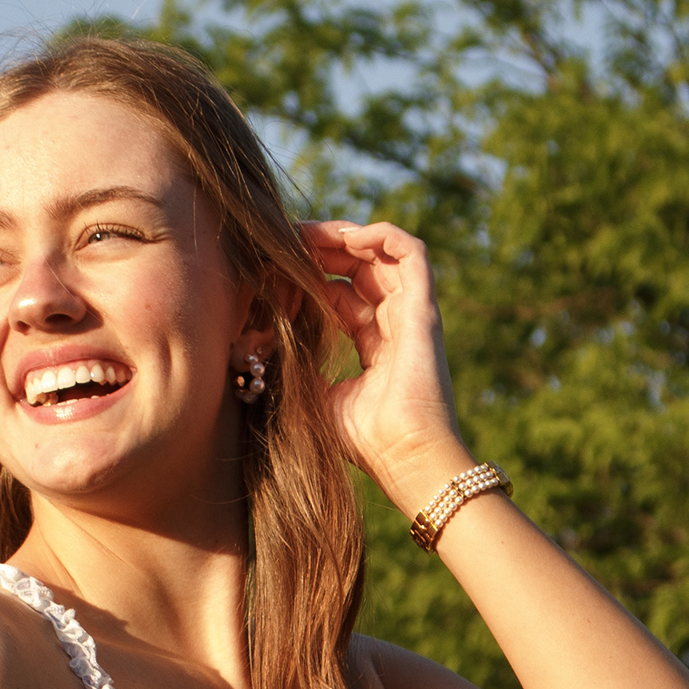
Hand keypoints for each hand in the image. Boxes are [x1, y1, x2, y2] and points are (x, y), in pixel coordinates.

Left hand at [300, 219, 466, 509]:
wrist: (403, 456)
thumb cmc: (364, 440)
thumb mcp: (318, 397)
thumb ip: (299, 368)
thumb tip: (264, 349)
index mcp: (373, 345)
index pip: (341, 294)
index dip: (310, 275)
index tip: (276, 267)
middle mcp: (395, 324)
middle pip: (360, 268)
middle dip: (323, 248)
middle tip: (287, 239)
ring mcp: (412, 314)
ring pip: (382, 254)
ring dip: (346, 236)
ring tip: (311, 232)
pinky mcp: (425, 308)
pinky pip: (411, 254)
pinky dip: (383, 235)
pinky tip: (348, 236)